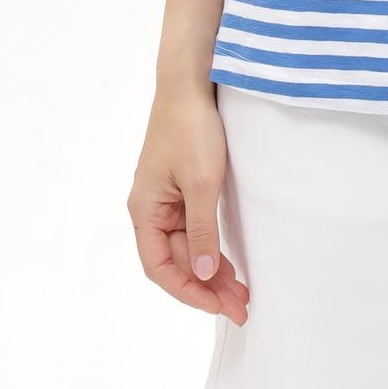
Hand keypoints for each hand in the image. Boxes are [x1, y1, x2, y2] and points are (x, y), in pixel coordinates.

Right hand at [127, 86, 249, 324]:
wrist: (193, 80)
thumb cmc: (191, 127)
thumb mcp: (202, 182)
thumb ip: (202, 231)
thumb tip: (203, 275)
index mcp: (145, 210)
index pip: (160, 267)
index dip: (187, 291)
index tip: (218, 306)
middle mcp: (152, 208)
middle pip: (177, 261)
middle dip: (207, 287)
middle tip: (242, 307)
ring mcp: (168, 197)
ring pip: (189, 246)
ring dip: (213, 270)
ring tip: (242, 293)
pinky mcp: (184, 186)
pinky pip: (196, 227)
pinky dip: (213, 246)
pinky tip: (231, 262)